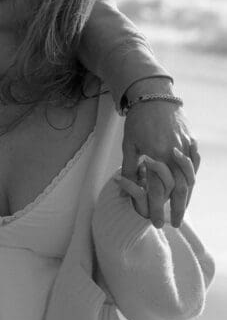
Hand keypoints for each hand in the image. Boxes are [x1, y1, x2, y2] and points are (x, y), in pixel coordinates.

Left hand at [121, 100, 198, 228]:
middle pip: (178, 189)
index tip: (155, 222)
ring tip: (182, 209)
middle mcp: (173, 154)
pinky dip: (193, 176)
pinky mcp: (191, 140)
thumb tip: (124, 187)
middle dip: (176, 209)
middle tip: (173, 224)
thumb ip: (129, 167)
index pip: (157, 190)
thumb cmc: (137, 120)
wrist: (154, 95)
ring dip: (187, 196)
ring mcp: (185, 147)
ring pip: (190, 178)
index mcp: (157, 156)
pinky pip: (195, 162)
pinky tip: (190, 185)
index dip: (156, 208)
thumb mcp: (129, 145)